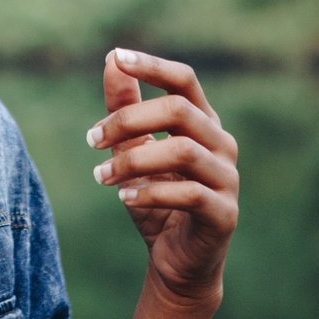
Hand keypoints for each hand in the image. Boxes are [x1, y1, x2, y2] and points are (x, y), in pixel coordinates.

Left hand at [88, 48, 237, 318]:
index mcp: (202, 121)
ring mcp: (227, 178)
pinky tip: (123, 198)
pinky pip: (190, 193)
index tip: (118, 57)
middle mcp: (221, 143)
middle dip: (129, 119)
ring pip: (182, 150)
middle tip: (91, 138)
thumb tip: (112, 59)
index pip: (184, 80)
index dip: (153, 66)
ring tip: (101, 175)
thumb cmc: (156, 199)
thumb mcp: (133, 149)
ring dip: (133, 160)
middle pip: (178, 110)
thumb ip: (125, 106)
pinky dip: (151, 193)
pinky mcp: (224, 213)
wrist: (176, 262)